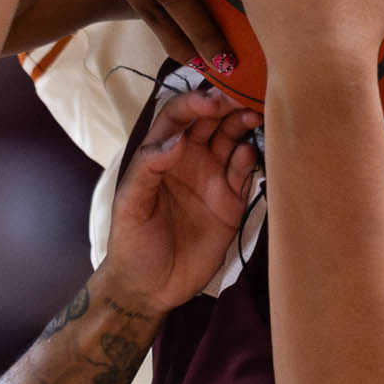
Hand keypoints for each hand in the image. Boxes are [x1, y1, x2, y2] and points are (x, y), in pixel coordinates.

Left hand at [100, 86, 262, 316]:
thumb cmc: (132, 242)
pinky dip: (250, 159)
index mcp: (161, 154)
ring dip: (243, 125)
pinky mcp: (231, 202)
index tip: (211, 101)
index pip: (178, 116)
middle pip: (211, 121)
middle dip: (226, 105)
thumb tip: (176, 139)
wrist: (150, 287)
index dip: (194, 104)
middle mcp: (189, 159)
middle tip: (243, 96)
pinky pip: (244, 173)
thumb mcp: (129, 205)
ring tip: (254, 116)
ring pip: (232, 140)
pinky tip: (250, 153)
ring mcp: (212, 179)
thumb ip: (147, 169)